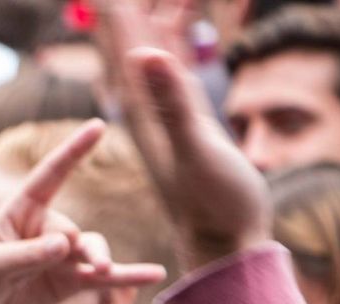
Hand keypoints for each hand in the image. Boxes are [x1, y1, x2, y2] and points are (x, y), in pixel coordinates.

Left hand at [0, 119, 166, 303]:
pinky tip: (155, 274)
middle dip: (72, 248)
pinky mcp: (70, 283)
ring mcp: (61, 257)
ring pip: (91, 251)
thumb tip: (66, 244)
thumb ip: (25, 255)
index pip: (49, 176)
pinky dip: (128, 277)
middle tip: (72, 260)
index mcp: (19, 212)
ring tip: (103, 270)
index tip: (98, 126)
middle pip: (71, 231)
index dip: (72, 151)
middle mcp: (45, 230)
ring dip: (99, 260)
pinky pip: (103, 280)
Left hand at [97, 0, 270, 268]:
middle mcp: (148, 113)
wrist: (225, 244)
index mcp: (143, 110)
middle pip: (130, 50)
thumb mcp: (193, 147)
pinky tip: (168, 39)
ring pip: (150, 61)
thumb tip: (143, 54)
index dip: (113, 14)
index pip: (122, 49)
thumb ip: (171, 101)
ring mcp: (167, 120)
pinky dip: (172, 51)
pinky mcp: (186, 130)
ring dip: (148, 25)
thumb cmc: (213, 204)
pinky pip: (172, 79)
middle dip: (126, 15)